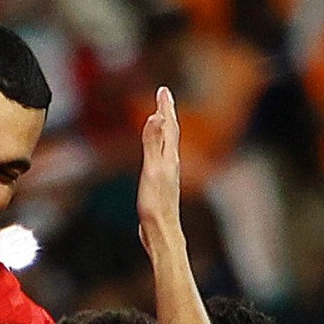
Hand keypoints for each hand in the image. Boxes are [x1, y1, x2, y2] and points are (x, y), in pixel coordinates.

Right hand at [135, 86, 183, 258]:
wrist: (162, 233)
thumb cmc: (156, 204)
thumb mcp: (151, 170)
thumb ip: (153, 143)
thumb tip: (156, 116)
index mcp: (170, 157)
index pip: (169, 125)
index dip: (165, 107)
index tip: (163, 90)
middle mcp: (172, 163)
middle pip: (172, 132)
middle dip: (167, 113)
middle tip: (164, 96)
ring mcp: (169, 175)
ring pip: (169, 145)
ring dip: (165, 128)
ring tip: (162, 119)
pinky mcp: (163, 185)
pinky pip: (163, 157)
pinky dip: (161, 147)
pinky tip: (159, 154)